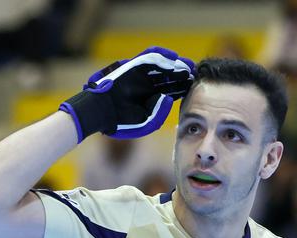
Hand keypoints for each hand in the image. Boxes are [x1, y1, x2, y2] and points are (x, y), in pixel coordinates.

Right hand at [60, 46, 194, 142]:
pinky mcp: (133, 65)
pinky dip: (162, 55)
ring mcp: (140, 74)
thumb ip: (160, 113)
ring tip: (188, 66)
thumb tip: (170, 98)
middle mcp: (147, 85)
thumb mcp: (147, 122)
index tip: (194, 87)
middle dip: (182, 75)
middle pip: (169, 77)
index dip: (183, 88)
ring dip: (176, 65)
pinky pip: (150, 56)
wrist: (102, 112)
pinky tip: (175, 58)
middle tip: (195, 75)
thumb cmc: (122, 121)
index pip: (171, 90)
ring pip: (162, 66)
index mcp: (150, 98)